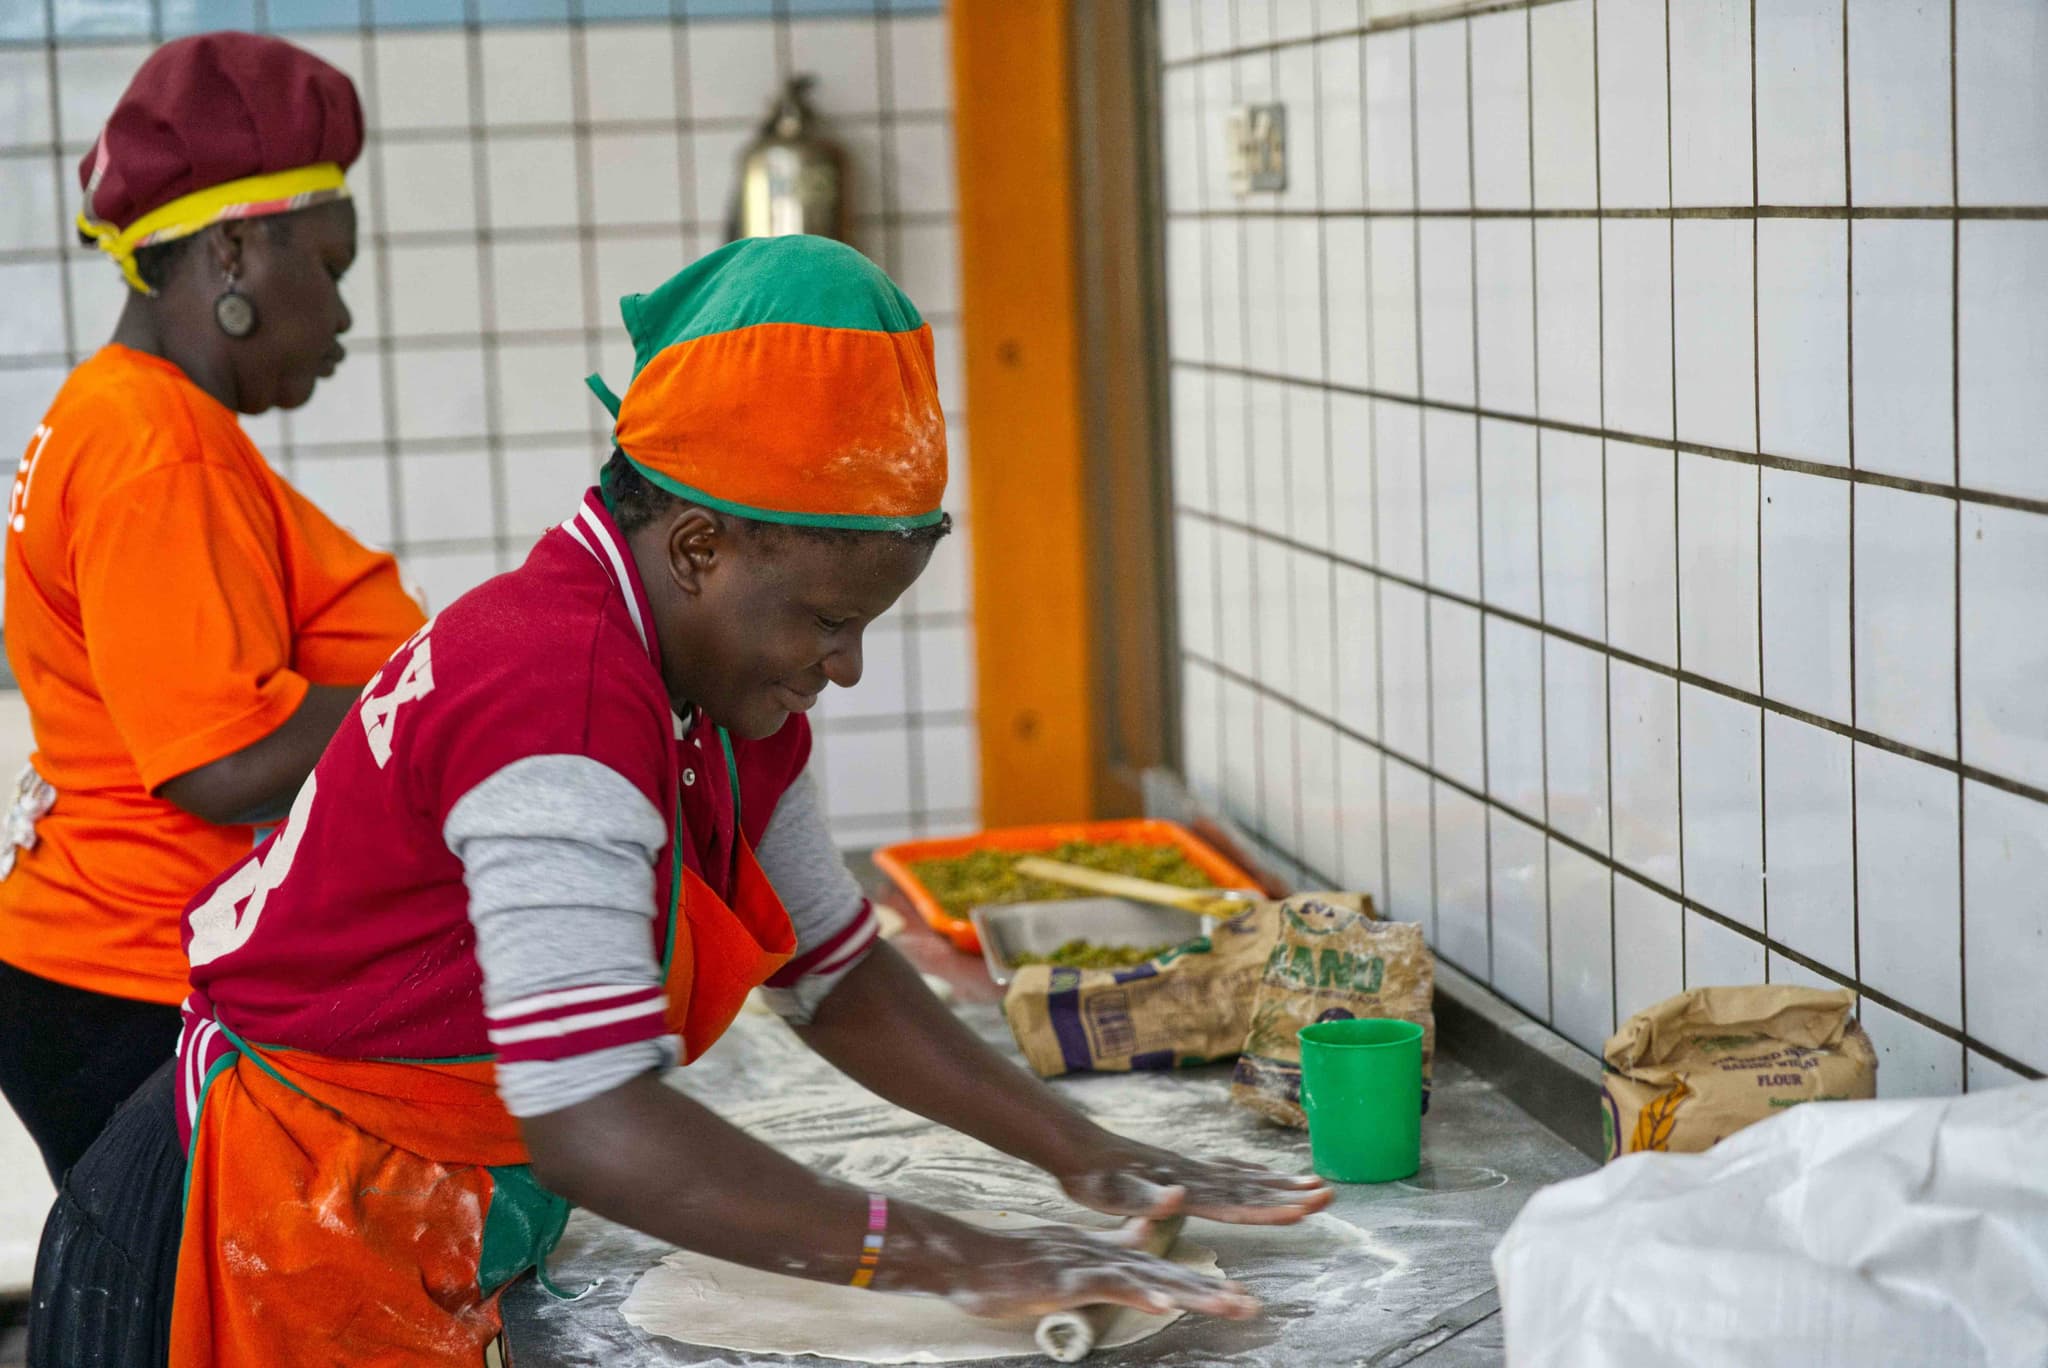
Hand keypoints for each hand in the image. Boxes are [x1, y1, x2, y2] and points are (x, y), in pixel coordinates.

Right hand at [918, 1213, 1259, 1321]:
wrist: (968, 1259)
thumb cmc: (1013, 1268)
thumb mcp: (1069, 1266)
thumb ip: (1104, 1261)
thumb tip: (1137, 1257)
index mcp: (1107, 1257)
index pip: (1163, 1272)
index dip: (1201, 1285)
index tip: (1239, 1298)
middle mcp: (1105, 1256)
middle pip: (1167, 1275)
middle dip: (1211, 1292)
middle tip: (1252, 1307)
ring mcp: (1088, 1264)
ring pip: (1149, 1277)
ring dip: (1190, 1292)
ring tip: (1228, 1305)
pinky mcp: (1067, 1276)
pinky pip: (1108, 1285)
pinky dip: (1138, 1291)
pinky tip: (1164, 1302)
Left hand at [1053, 1137, 1334, 1225]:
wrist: (1078, 1149)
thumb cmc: (1095, 1180)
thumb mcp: (1116, 1196)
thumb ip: (1149, 1199)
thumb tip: (1180, 1194)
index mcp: (1187, 1189)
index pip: (1239, 1202)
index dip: (1274, 1207)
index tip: (1307, 1207)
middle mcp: (1197, 1176)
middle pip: (1253, 1187)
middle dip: (1293, 1193)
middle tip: (1331, 1195)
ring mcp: (1192, 1169)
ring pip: (1246, 1177)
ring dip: (1281, 1183)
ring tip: (1315, 1183)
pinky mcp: (1183, 1167)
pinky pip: (1229, 1171)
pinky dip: (1253, 1174)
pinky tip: (1264, 1175)